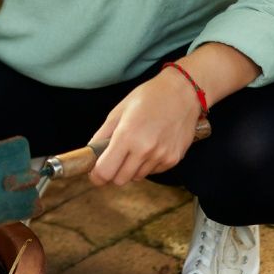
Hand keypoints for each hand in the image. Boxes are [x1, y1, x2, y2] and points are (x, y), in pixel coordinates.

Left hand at [88, 70, 200, 185]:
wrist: (182, 93)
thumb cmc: (149, 97)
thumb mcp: (119, 110)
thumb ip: (102, 135)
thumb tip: (91, 153)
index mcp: (126, 135)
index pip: (105, 172)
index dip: (97, 175)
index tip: (95, 172)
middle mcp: (144, 149)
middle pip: (119, 180)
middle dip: (113, 172)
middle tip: (114, 159)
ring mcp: (161, 156)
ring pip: (136, 177)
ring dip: (131, 168)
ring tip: (135, 147)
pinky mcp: (173, 160)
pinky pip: (152, 172)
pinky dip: (147, 165)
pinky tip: (151, 146)